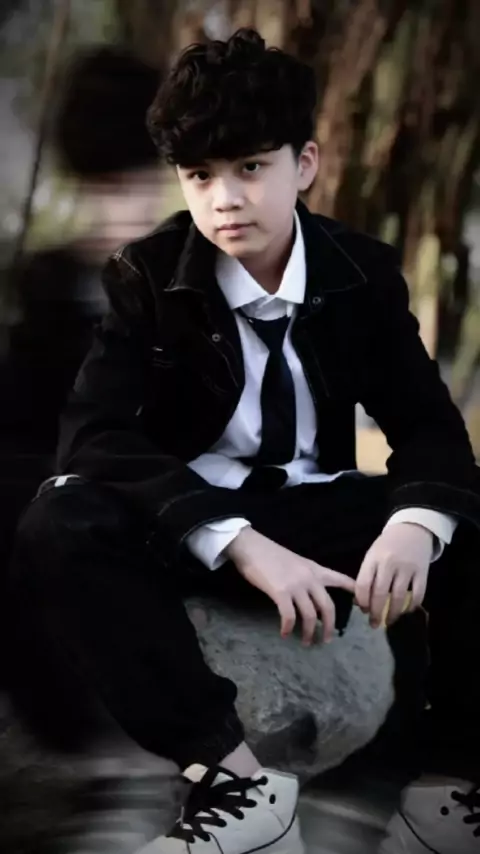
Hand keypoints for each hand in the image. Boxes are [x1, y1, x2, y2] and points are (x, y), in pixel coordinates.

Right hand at [225, 528, 354, 644]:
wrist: (251, 546)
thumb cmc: (270, 554)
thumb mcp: (296, 562)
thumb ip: (307, 577)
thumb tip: (311, 595)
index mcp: (315, 569)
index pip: (342, 580)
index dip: (355, 593)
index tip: (363, 606)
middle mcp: (310, 578)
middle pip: (328, 606)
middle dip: (330, 626)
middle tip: (327, 640)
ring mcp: (296, 585)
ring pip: (310, 615)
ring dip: (310, 632)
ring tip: (307, 642)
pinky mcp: (280, 592)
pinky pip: (289, 616)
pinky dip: (288, 628)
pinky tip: (285, 634)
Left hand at [355, 523, 432, 627]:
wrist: (412, 529)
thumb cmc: (387, 545)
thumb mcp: (372, 555)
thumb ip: (366, 575)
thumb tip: (360, 602)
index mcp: (372, 558)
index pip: (363, 584)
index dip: (362, 601)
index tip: (363, 611)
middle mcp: (389, 563)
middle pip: (379, 593)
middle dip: (375, 612)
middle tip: (374, 624)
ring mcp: (407, 567)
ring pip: (398, 596)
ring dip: (392, 613)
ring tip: (388, 622)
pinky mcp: (422, 572)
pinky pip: (418, 594)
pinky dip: (412, 606)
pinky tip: (406, 612)